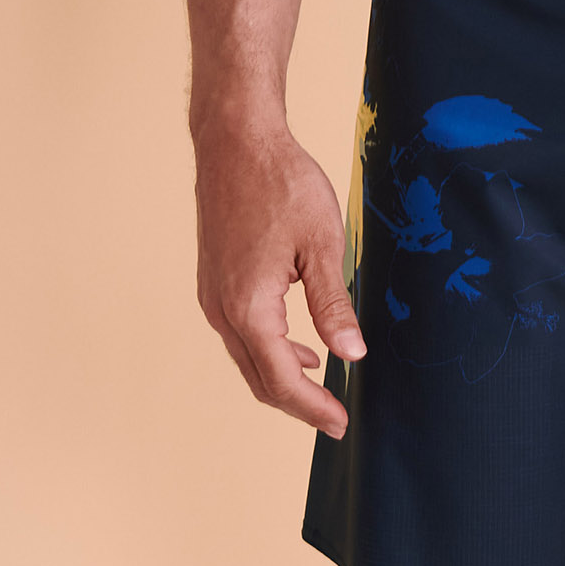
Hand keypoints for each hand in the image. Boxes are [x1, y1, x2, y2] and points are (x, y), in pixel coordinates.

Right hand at [192, 114, 366, 437]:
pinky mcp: (213, 282)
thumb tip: (351, 355)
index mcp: (250, 308)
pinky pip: (240, 333)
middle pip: (259, 378)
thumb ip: (333, 304)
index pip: (281, 379)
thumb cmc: (280, 184)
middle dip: (297, 402)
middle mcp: (222, 310)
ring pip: (247, 358)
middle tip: (334, 416)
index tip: (340, 422)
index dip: (312, 407)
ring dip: (282, 376)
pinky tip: (297, 343)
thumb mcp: (322, 243)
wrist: (235, 143)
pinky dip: (268, 350)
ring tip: (320, 385)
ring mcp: (212, 297)